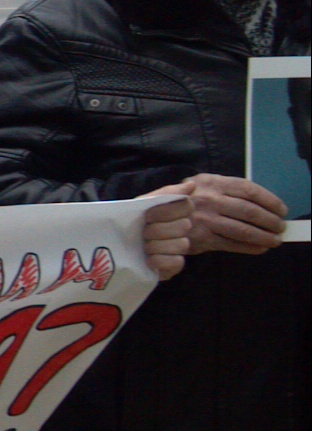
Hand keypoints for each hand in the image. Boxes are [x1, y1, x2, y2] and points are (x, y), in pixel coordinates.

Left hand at [136, 189, 192, 278]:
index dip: (166, 211)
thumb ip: (166, 193)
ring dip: (156, 245)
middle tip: (143, 233)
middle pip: (184, 226)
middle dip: (158, 229)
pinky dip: (160, 261)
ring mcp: (178, 249)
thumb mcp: (142, 204)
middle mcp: (181, 230)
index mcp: (174, 212)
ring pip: (181, 245)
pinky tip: (148, 259)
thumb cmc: (129, 222)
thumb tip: (192, 184)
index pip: (187, 206)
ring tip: (143, 247)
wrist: (112, 245)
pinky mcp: (174, 266)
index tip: (147, 216)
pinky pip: (177, 262)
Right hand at [170, 173, 286, 255]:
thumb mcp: (195, 184)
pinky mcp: (201, 239)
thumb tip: (256, 198)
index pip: (248, 189)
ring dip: (264, 237)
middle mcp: (208, 199)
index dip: (270, 200)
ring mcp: (204, 220)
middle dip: (271, 221)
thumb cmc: (176, 202)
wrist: (148, 221)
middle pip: (249, 211)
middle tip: (280, 227)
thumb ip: (222, 187)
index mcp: (210, 182)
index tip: (281, 209)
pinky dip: (250, 248)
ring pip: (243, 230)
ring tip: (274, 240)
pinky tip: (259, 248)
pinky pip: (232, 245)